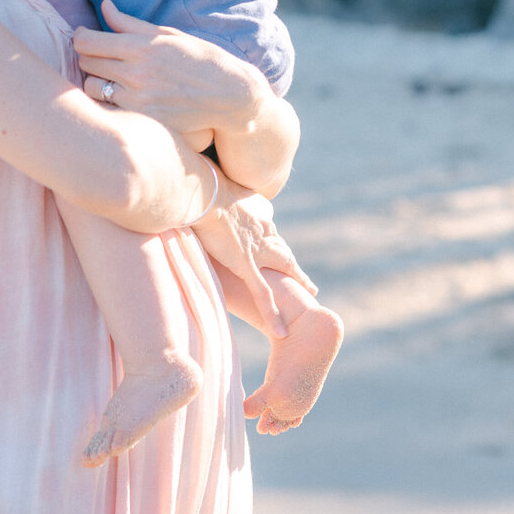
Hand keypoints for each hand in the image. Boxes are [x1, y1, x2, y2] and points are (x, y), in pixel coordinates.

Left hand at [73, 0, 266, 136]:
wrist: (230, 97)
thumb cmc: (200, 59)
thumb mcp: (168, 34)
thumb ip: (130, 23)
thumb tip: (103, 5)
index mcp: (141, 48)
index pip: (87, 41)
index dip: (80, 37)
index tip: (85, 37)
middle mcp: (135, 74)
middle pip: (85, 63)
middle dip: (88, 57)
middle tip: (100, 57)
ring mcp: (138, 101)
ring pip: (91, 88)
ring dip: (95, 81)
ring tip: (109, 78)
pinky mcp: (142, 121)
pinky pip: (108, 109)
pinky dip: (108, 102)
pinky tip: (121, 97)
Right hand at [191, 177, 315, 338]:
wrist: (204, 192)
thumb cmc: (202, 184)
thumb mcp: (218, 184)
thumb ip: (220, 191)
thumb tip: (211, 188)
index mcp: (255, 213)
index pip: (269, 231)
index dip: (275, 242)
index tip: (277, 248)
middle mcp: (263, 231)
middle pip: (283, 250)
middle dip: (294, 265)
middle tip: (306, 280)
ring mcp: (256, 249)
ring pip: (283, 267)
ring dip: (298, 280)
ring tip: (310, 293)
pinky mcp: (245, 264)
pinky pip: (262, 292)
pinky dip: (271, 311)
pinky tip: (280, 329)